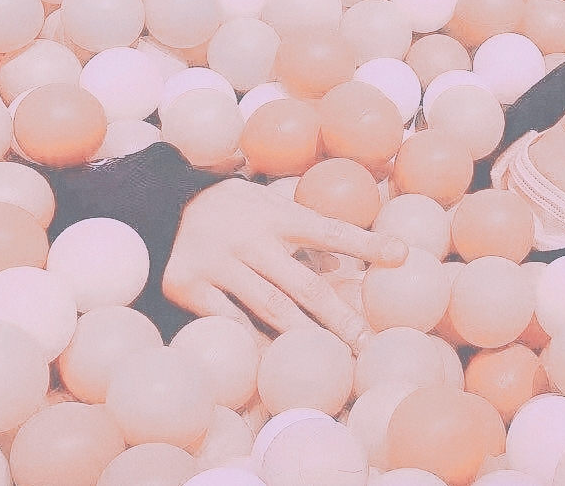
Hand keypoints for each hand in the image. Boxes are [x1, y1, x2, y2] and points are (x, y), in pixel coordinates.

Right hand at [162, 178, 407, 350]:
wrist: (162, 203)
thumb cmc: (236, 212)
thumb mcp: (271, 208)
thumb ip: (305, 235)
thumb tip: (344, 270)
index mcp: (279, 216)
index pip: (332, 231)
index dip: (368, 244)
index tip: (402, 255)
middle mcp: (252, 239)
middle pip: (306, 285)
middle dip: (341, 318)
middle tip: (368, 343)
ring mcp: (219, 263)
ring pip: (270, 309)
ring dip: (304, 337)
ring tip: (331, 358)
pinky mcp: (188, 284)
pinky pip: (228, 322)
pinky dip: (253, 342)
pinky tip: (275, 361)